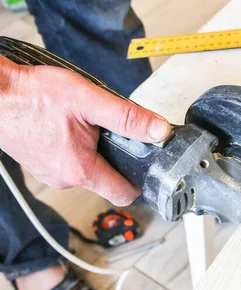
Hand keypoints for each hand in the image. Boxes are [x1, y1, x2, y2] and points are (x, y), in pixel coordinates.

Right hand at [0, 58, 171, 205]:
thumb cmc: (32, 96)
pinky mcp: (40, 163)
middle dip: (117, 157)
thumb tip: (159, 131)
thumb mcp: (90, 101)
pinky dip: (76, 146)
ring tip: (86, 122)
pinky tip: (69, 124)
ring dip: (95, 149)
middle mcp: (65, 179)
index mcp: (81, 170)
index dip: (140, 181)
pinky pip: (69, 160)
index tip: (148, 168)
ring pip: (88, 168)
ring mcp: (50, 173)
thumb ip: (128, 118)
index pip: (124, 194)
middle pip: (108, 178)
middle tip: (114, 131)